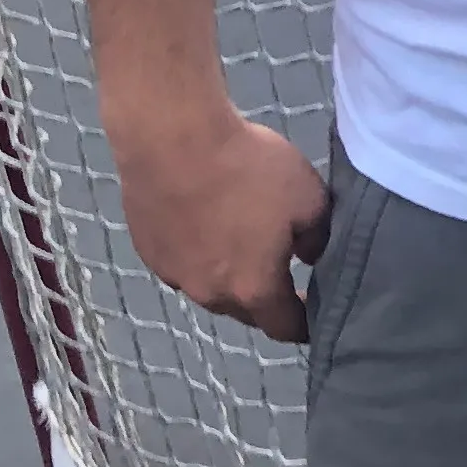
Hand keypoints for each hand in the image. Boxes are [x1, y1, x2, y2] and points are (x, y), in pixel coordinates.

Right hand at [112, 100, 331, 343]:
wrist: (173, 140)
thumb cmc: (248, 170)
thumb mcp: (310, 199)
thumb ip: (318, 237)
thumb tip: (310, 256)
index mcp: (253, 289)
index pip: (284, 326)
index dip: (305, 325)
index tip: (317, 319)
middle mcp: (209, 293)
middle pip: (246, 312)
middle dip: (268, 303)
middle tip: (286, 281)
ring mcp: (173, 274)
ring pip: (211, 290)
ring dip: (231, 279)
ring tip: (246, 250)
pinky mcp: (148, 251)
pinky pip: (184, 265)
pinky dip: (201, 257)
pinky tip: (209, 229)